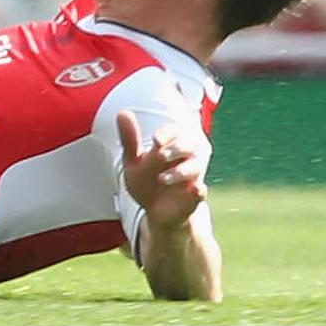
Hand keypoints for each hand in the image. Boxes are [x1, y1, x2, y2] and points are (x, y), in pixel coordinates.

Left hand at [118, 110, 210, 231]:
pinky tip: (196, 189)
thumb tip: (123, 112)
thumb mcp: (132, 160)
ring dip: (181, 171)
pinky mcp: (195, 198)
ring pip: (196, 167)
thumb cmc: (146, 181)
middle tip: (160, 154)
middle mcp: (185, 158)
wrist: (154, 212)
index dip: (167, 133)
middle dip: (176, 148)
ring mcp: (191, 177)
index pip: (175, 130)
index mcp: (170, 145)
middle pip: (189, 145)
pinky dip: (199, 190)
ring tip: (162, 179)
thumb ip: (129, 139)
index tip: (156, 140)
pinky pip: (202, 191)